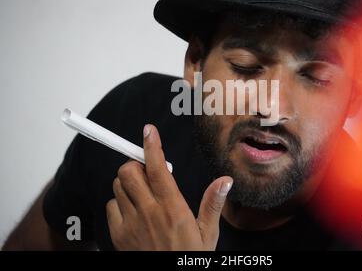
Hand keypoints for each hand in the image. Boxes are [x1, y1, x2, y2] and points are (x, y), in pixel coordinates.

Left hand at [106, 124, 232, 249]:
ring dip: (128, 183)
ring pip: (117, 186)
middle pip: (129, 171)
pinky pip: (110, 206)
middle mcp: (149, 212)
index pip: (158, 168)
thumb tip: (224, 181)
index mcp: (173, 208)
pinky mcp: (118, 234)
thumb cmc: (189, 258)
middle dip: (136, 164)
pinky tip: (133, 211)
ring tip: (142, 192)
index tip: (149, 131)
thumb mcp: (208, 233)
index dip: (152, 145)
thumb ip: (213, 203)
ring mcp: (130, 223)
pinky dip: (118, 202)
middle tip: (147, 171)